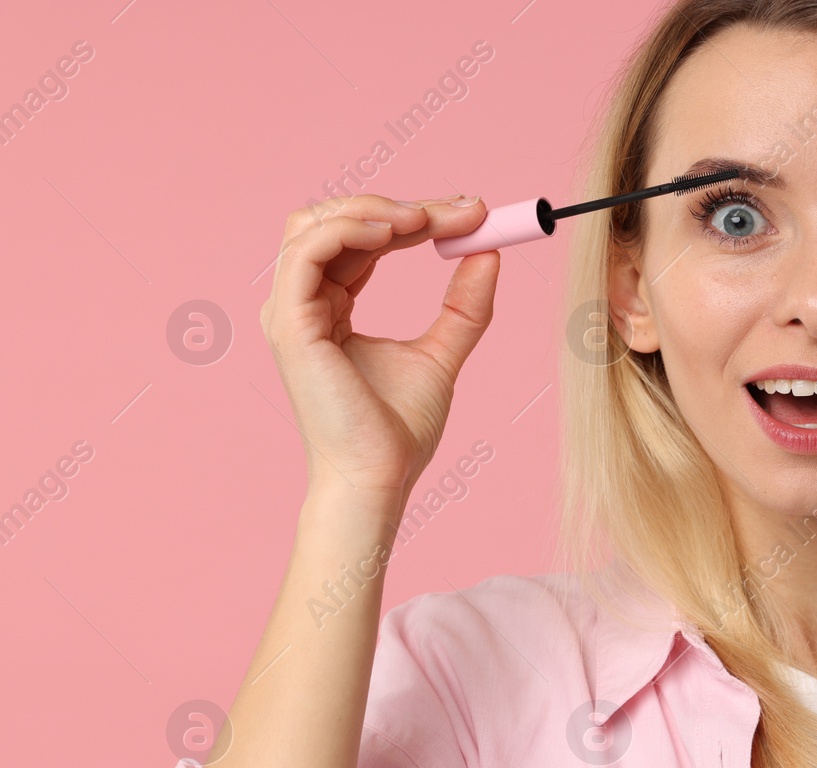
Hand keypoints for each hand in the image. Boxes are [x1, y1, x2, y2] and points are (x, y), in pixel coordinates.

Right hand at [258, 192, 498, 512]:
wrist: (379, 476)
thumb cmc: (398, 429)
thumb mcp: (442, 352)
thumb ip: (464, 305)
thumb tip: (489, 252)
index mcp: (330, 305)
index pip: (365, 238)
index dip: (416, 216)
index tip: (473, 212)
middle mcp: (303, 302)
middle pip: (338, 220)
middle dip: (402, 206)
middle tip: (463, 210)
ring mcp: (290, 311)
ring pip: (315, 224)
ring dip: (374, 209)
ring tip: (427, 219)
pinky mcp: (289, 324)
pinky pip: (308, 250)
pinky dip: (350, 228)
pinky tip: (398, 231)